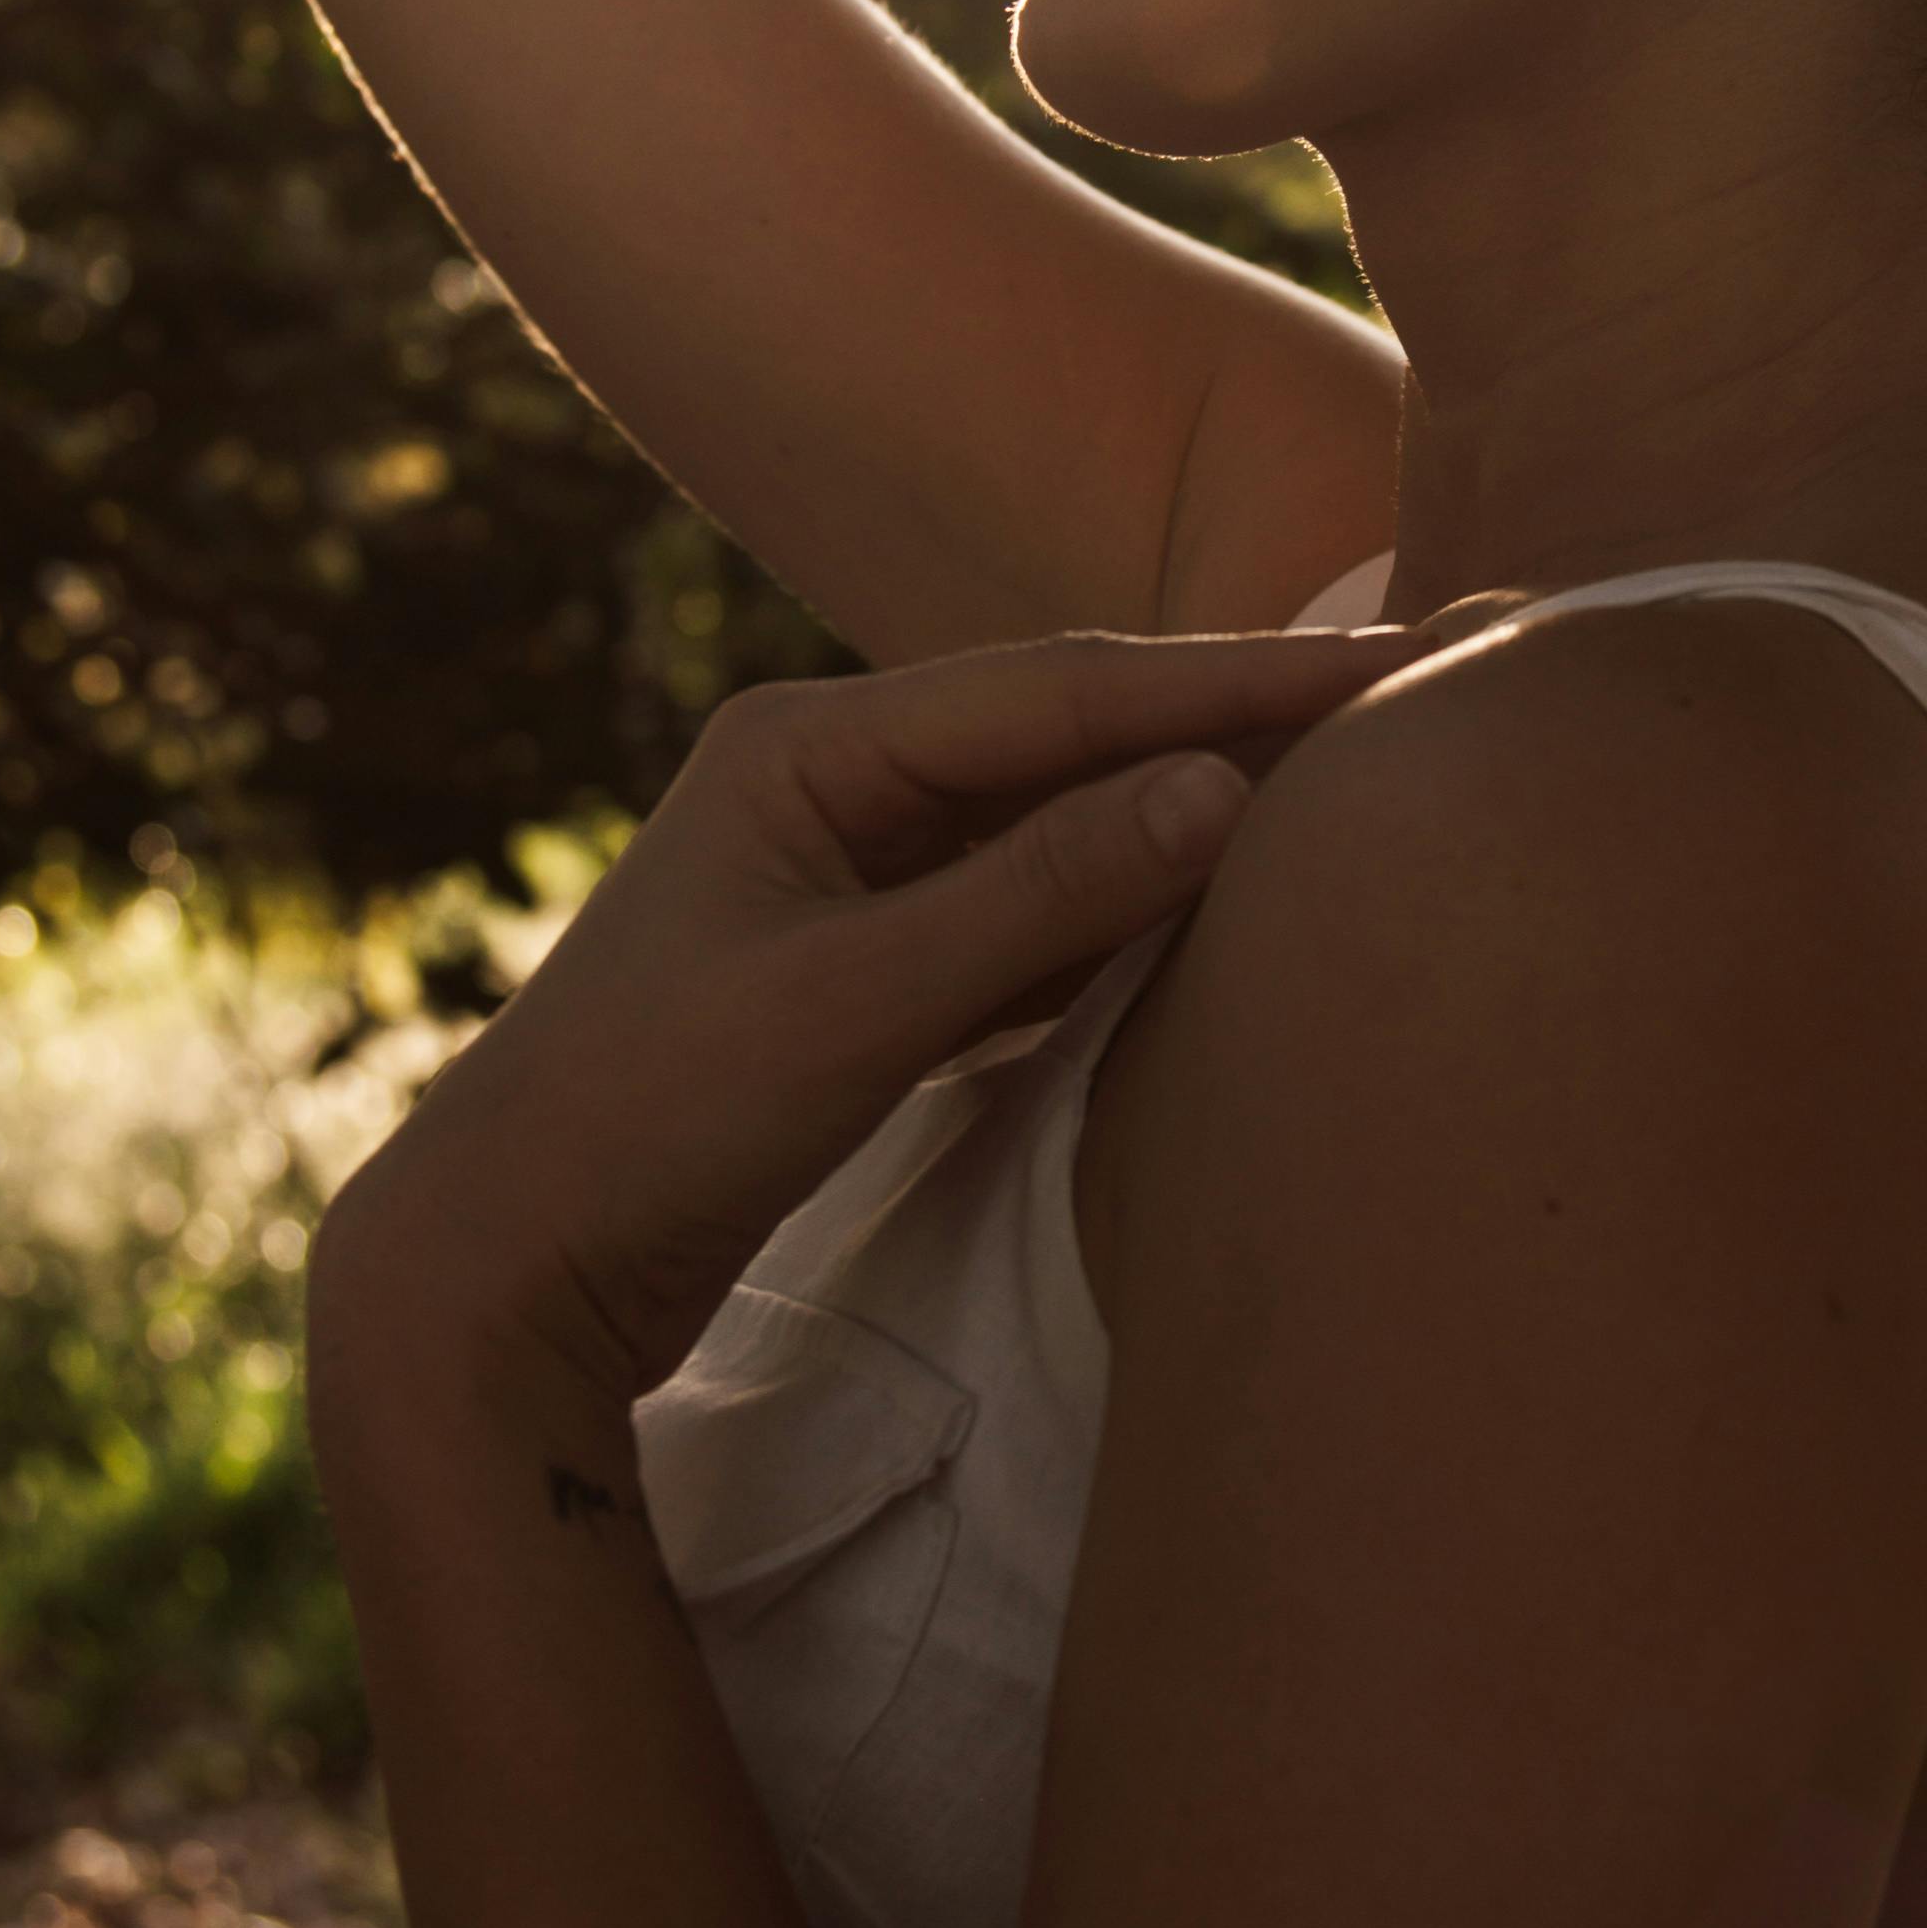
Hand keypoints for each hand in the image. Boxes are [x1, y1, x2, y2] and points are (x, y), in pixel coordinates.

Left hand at [310, 624, 1404, 1432]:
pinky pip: (1039, 899)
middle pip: (1081, 729)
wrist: (501, 1266)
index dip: (1242, 679)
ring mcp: (852, 865)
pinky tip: (1237, 890)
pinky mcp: (870, 958)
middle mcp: (834, 774)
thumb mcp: (856, 1006)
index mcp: (810, 742)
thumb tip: (1222, 787)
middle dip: (1246, 713)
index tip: (1394, 661)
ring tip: (1368, 773)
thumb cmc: (649, 1126)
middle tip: (1425, 680)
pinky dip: (1141, 894)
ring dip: (1204, 798)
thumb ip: (1041, 896)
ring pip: (1068, 814)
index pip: (1073, 690)